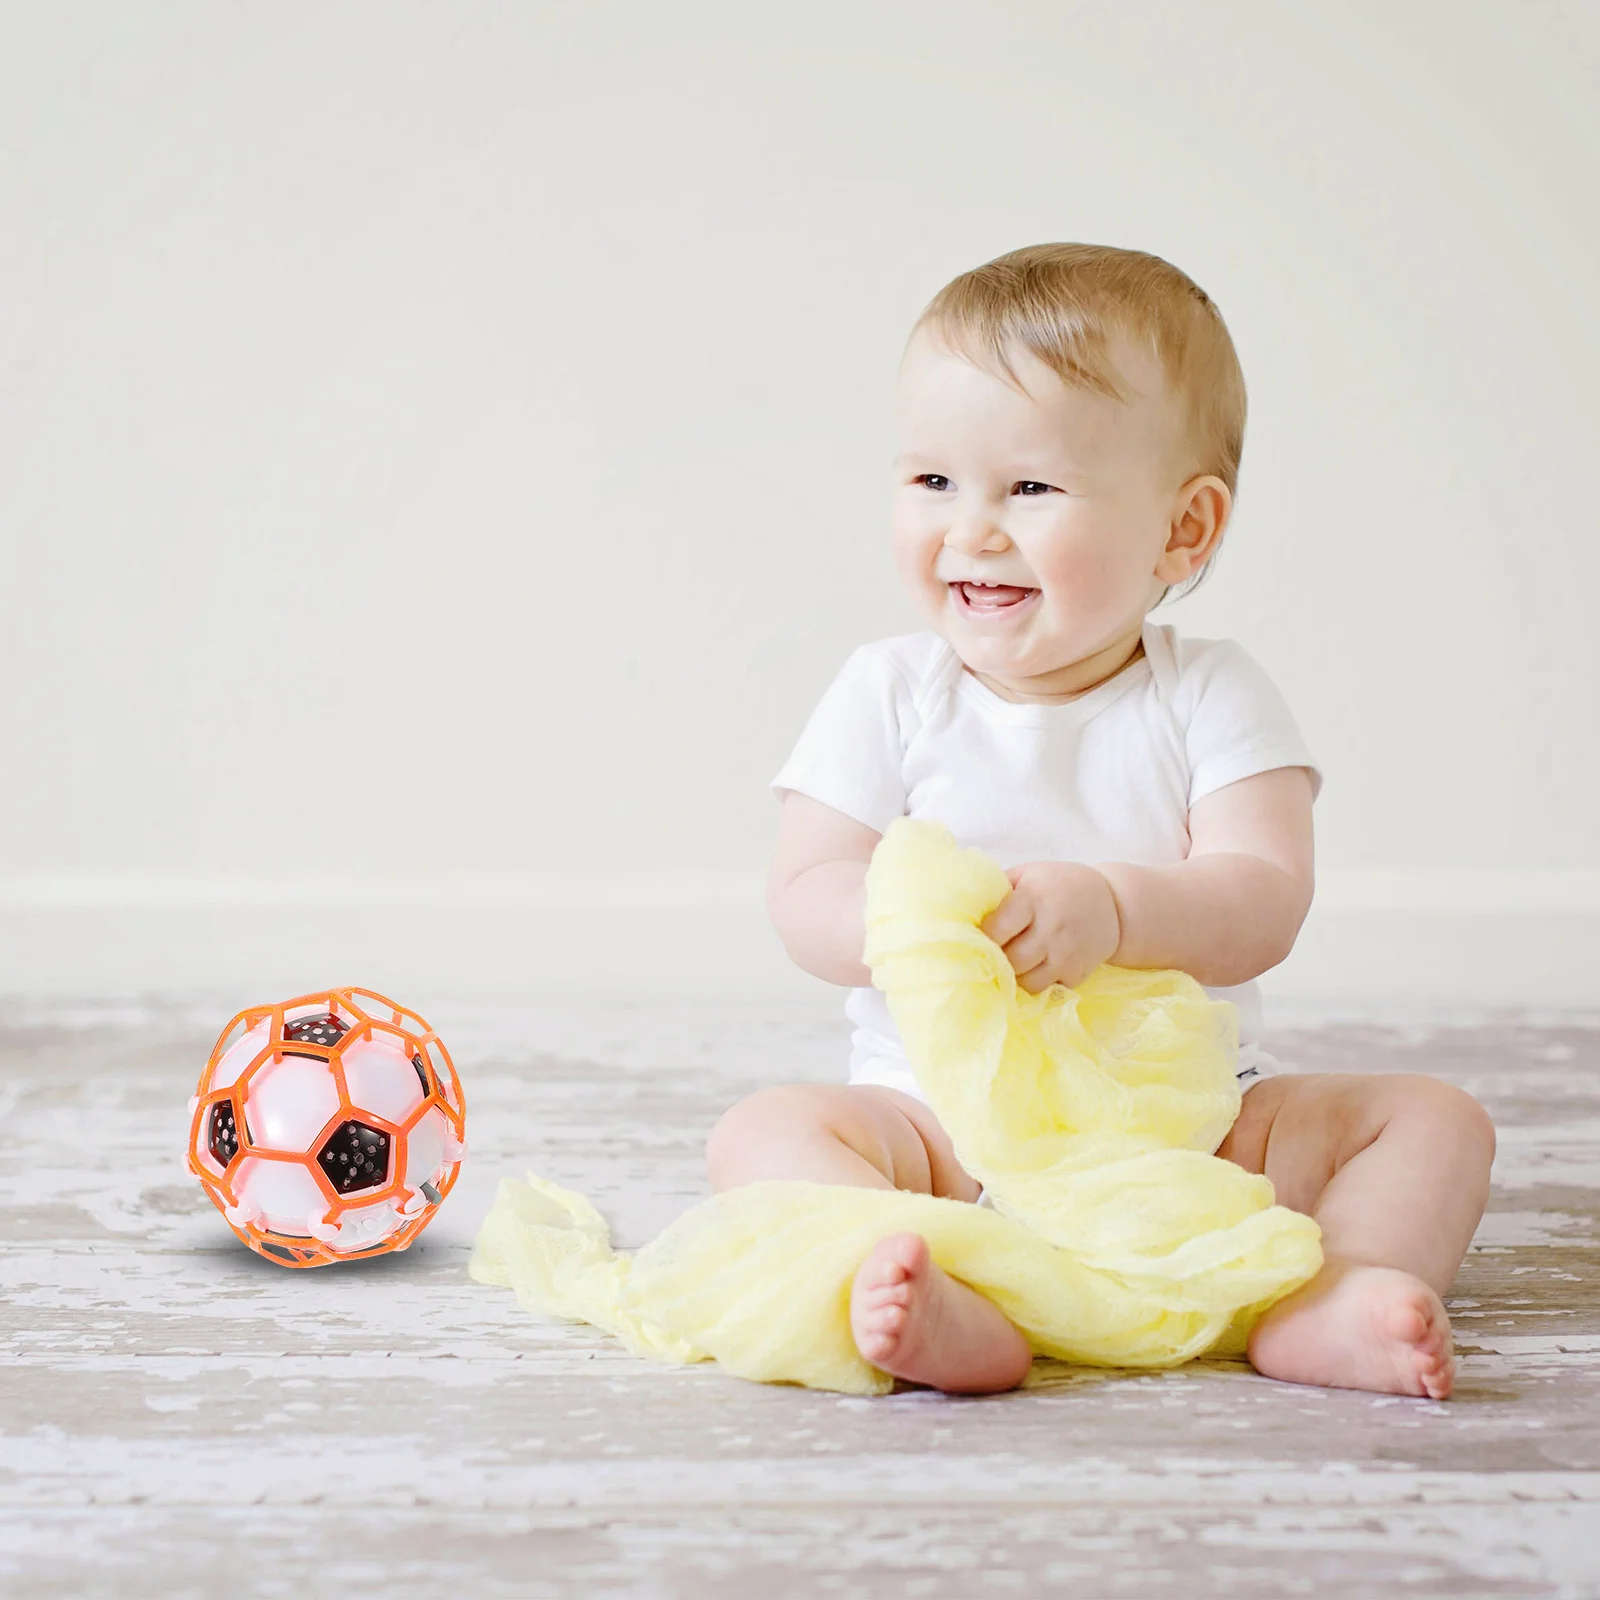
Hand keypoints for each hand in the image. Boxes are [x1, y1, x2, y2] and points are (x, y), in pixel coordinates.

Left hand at [979, 861, 1120, 993]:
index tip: (977, 936)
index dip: (982, 936)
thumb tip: (962, 907)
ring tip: (1011, 962)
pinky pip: (1046, 990)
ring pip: (1025, 982)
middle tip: (991, 954)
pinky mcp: (1077, 974)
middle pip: (1008, 960)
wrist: (1114, 905)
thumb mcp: (1029, 873)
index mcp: (1033, 898)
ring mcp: (1066, 954)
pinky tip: (1034, 969)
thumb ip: (998, 889)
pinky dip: (1035, 983)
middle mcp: (1051, 928)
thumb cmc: (1060, 885)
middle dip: (996, 959)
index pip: (996, 929)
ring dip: (1014, 975)